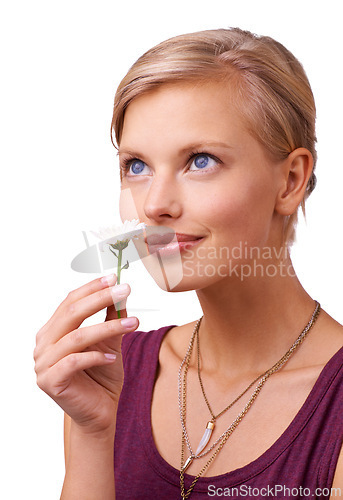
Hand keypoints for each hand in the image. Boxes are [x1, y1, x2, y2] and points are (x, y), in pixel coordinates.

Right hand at [34, 274, 137, 433]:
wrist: (100, 413)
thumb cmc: (102, 376)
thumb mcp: (110, 342)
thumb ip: (112, 319)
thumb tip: (122, 292)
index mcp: (53, 331)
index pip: (70, 302)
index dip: (92, 288)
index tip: (114, 278)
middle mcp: (43, 344)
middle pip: (71, 314)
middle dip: (99, 299)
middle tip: (125, 290)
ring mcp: (43, 364)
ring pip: (76, 337)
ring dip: (107, 327)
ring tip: (133, 323)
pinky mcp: (50, 382)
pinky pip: (73, 362)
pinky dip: (95, 356)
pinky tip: (111, 356)